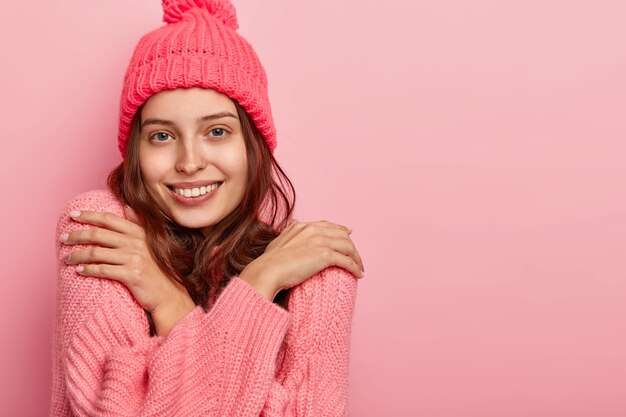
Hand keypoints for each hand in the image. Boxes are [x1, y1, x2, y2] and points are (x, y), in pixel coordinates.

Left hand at [60, 206, 194, 336]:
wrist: (168, 294)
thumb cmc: (157, 269)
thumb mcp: (150, 242)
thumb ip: (138, 224)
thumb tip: (126, 206)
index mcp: (139, 232)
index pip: (109, 219)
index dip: (89, 215)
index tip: (72, 215)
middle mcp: (136, 243)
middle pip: (98, 234)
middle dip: (77, 235)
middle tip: (63, 239)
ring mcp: (134, 258)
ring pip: (97, 253)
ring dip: (78, 255)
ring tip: (67, 258)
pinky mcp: (131, 275)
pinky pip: (103, 270)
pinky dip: (88, 270)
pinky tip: (79, 271)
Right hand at [239, 220, 363, 300]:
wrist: (268, 271)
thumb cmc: (270, 261)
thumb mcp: (279, 239)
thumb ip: (290, 230)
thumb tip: (295, 223)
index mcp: (303, 226)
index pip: (328, 225)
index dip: (341, 230)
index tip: (348, 234)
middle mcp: (314, 230)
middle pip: (342, 235)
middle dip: (351, 246)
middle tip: (356, 257)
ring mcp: (320, 242)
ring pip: (347, 246)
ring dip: (356, 257)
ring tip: (359, 267)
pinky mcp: (325, 255)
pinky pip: (346, 260)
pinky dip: (355, 267)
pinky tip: (358, 274)